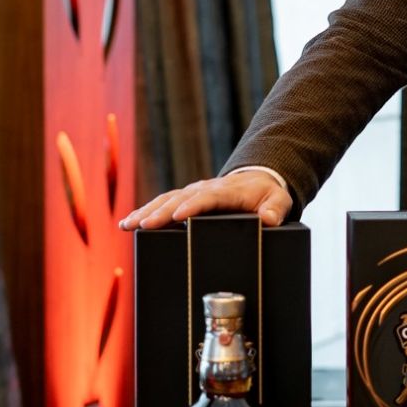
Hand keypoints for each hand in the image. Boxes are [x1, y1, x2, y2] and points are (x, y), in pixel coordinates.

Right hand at [119, 170, 291, 230]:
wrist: (258, 181)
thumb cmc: (267, 194)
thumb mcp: (279, 200)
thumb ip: (276, 209)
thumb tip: (269, 220)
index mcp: (228, 191)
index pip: (209, 198)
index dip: (194, 206)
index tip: (179, 216)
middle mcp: (206, 189)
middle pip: (181, 199)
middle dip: (161, 212)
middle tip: (144, 225)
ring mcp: (193, 192)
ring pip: (166, 200)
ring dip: (146, 212)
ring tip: (127, 225)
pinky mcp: (185, 198)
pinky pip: (163, 203)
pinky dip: (145, 211)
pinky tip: (128, 223)